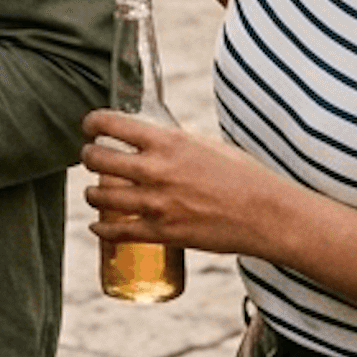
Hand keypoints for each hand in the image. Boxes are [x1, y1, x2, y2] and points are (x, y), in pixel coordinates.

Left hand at [81, 109, 294, 258]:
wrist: (268, 215)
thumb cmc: (243, 176)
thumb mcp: (206, 145)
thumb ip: (175, 143)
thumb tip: (155, 139)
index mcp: (168, 141)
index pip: (110, 123)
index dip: (92, 123)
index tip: (89, 127)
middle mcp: (156, 170)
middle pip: (96, 159)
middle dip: (88, 157)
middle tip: (91, 158)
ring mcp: (157, 203)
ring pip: (99, 196)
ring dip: (91, 194)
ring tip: (94, 193)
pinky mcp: (163, 233)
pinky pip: (117, 233)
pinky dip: (101, 230)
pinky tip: (97, 227)